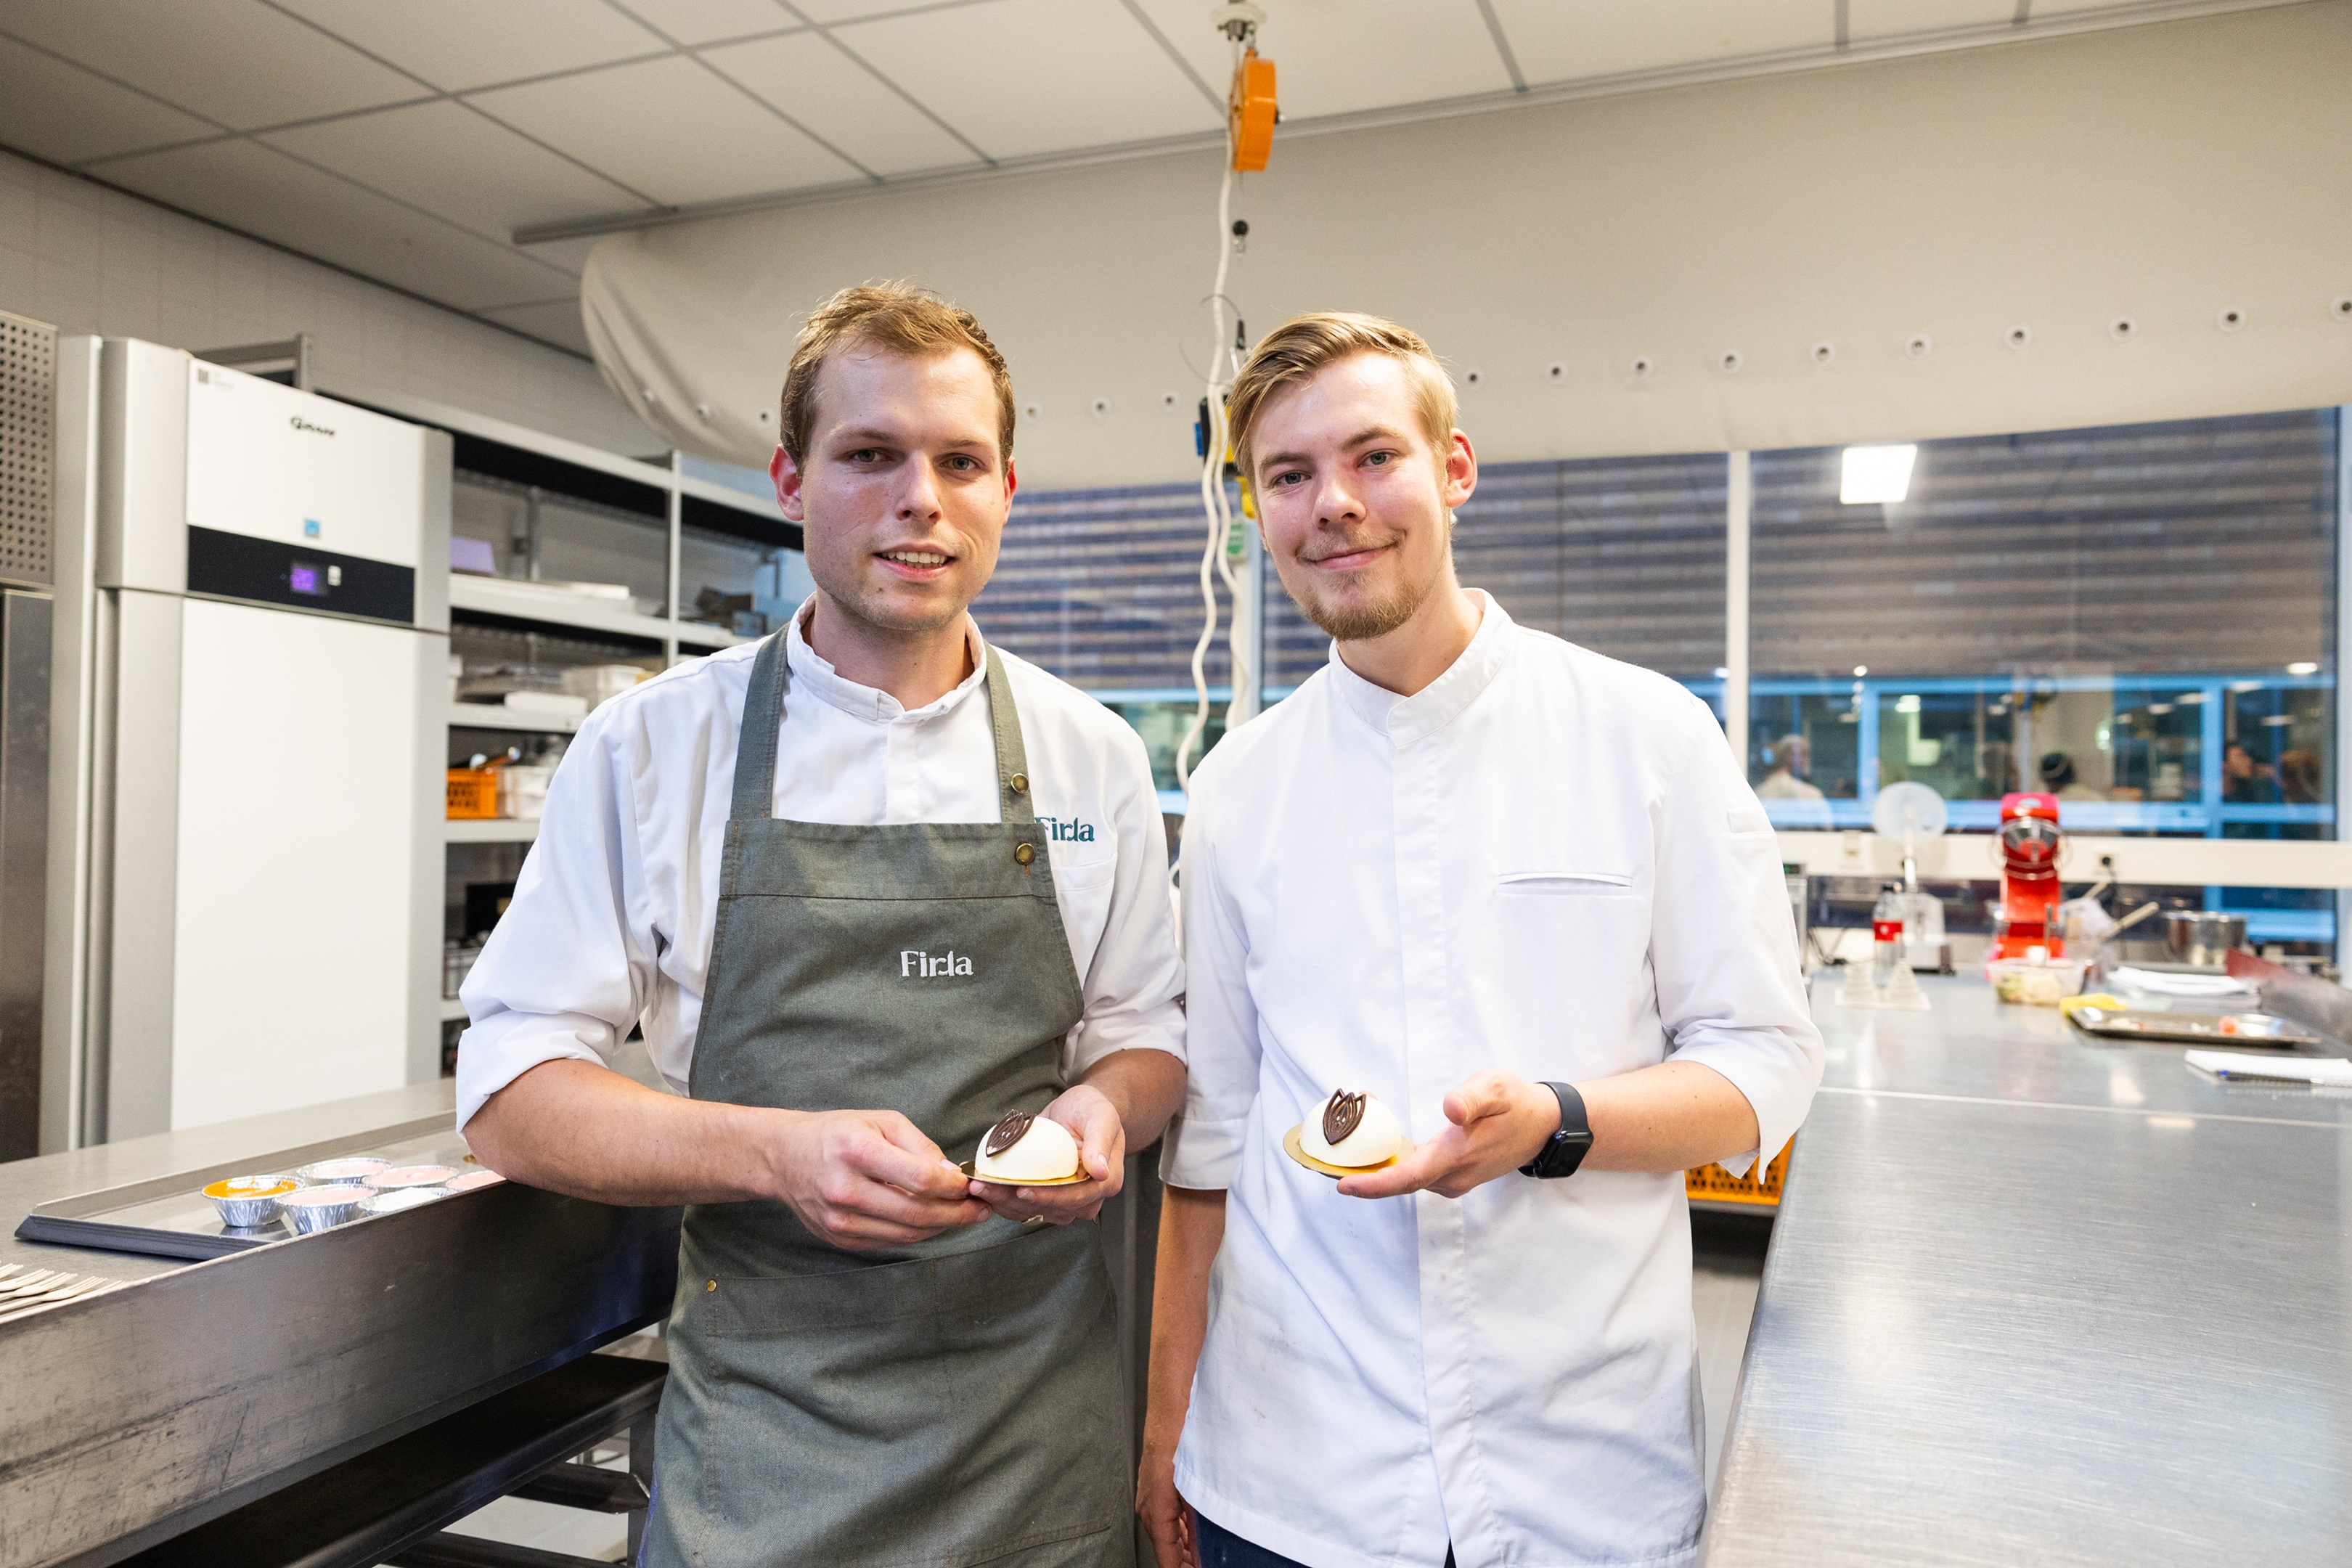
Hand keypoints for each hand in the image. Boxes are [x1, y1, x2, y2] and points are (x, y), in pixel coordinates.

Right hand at [766, 1108, 990, 1249]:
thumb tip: (953, 1174)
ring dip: (942, 1227)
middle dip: (957, 1214)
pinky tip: (930, 1220)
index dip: (954, 1186)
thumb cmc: (838, 1133)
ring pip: (907, 1234)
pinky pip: (890, 1242)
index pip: (920, 1179)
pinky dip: (916, 1233)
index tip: (970, 1184)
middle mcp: (845, 1188)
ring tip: (962, 1215)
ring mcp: (839, 1219)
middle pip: (917, 1213)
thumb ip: (920, 1147)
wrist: (786, 1158)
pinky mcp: (839, 1238)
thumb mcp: (881, 1121)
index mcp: (856, 1150)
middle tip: (980, 1208)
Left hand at [969, 1082, 1126, 1224]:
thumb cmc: (1092, 1110)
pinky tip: (985, 1188)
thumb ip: (1100, 1141)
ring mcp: (1066, 1200)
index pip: (1076, 1198)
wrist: (1079, 1110)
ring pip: (1034, 1211)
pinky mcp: (1046, 1196)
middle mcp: (1087, 1197)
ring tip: (979, 1187)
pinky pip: (1024, 1205)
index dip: (1049, 1198)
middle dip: (1016, 1202)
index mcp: (1106, 1182)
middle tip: (987, 1188)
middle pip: (1051, 1209)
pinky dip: (1004, 1199)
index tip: (1023, 1192)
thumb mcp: (1100, 1116)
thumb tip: (1101, 1172)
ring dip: (1005, 1203)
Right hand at [1137, 1426, 1197, 1567]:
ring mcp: (1150, 1496)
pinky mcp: (1156, 1486)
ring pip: (1166, 1533)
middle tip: (1203, 1565)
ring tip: (1201, 1555)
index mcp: (1155, 1511)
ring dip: (1183, 1546)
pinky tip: (1195, 1532)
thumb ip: (1199, 1528)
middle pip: (1165, 1547)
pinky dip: (1180, 1529)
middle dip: (1182, 1561)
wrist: (1172, 1409)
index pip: (1165, 1557)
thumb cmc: (1181, 1442)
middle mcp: (1148, 1507)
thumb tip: (1201, 1554)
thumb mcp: (1196, 1492)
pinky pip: (1166, 1516)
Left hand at [1337, 1070, 1560, 1200]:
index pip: (1408, 1178)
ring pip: (1403, 1175)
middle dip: (1360, 1167)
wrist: (1541, 1126)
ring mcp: (1450, 1179)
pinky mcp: (1448, 1175)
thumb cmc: (1516, 1104)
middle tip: (1330, 1140)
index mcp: (1457, 1157)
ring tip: (1352, 1120)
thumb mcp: (1497, 1088)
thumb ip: (1473, 1098)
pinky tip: (1377, 1127)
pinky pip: (1412, 1170)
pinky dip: (1391, 1155)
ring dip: (1374, 1159)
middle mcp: (1450, 1176)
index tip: (1342, 1185)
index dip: (1374, 1185)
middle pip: (1397, 1180)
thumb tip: (1451, 1109)